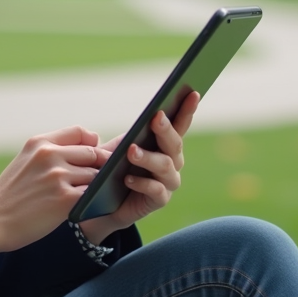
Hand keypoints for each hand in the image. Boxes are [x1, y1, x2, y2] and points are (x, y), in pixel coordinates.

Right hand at [0, 125, 101, 253]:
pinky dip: (94, 202)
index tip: (92, 158)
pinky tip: (86, 209)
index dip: (92, 144)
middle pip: (93, 153)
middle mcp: (49, 154)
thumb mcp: (25, 161)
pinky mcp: (65, 199)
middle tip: (95, 183)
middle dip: (98, 168)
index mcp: (39, 142)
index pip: (80, 132)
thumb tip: (91, 144)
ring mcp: (58, 176)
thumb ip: (52, 151)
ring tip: (86, 198)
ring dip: (95, 188)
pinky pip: (93, 195)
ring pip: (96, 176)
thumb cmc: (9, 195)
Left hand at [79, 91, 200, 245]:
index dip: (187, 109)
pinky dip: (142, 183)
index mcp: (166, 144)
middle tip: (155, 118)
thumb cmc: (114, 169)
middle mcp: (173, 161)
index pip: (180, 123)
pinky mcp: (159, 201)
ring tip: (131, 151)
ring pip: (165, 165)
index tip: (192, 92)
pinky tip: (128, 179)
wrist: (105, 204)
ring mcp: (168, 182)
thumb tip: (143, 118)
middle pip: (174, 143)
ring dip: (148, 157)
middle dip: (165, 129)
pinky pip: (156, 190)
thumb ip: (133, 134)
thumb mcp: (120, 148)